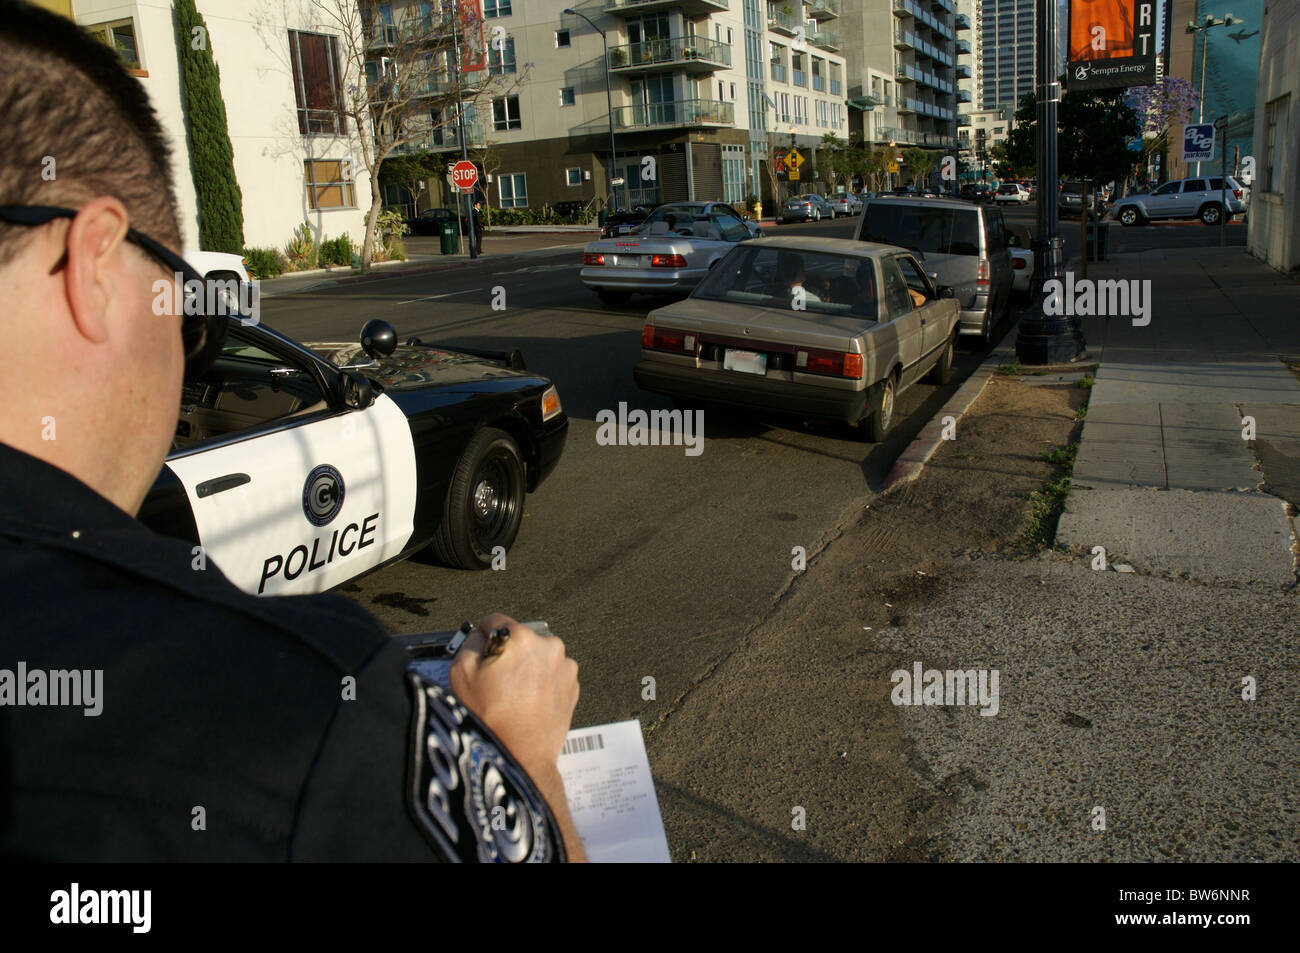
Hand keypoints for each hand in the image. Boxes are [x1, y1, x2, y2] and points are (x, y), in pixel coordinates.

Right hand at [449, 614, 578, 778]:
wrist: (520, 755)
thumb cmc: (493, 719)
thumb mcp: (461, 673)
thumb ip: (469, 642)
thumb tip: (479, 636)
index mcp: (521, 638)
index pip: (495, 621)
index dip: (483, 637)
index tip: (482, 651)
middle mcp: (549, 646)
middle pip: (519, 639)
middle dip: (508, 654)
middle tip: (497, 680)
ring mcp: (564, 666)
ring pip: (537, 656)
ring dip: (526, 668)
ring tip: (513, 694)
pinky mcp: (572, 685)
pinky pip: (551, 673)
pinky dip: (540, 682)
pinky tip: (527, 701)